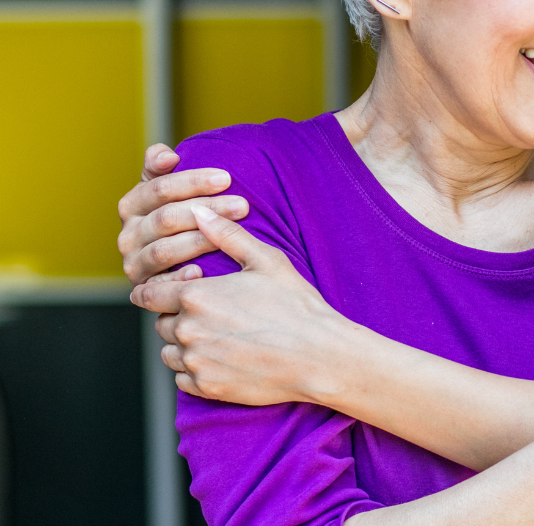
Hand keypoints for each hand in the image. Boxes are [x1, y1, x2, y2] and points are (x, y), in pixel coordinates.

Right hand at [117, 143, 247, 283]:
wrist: (173, 261)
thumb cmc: (179, 215)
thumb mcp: (168, 189)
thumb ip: (160, 168)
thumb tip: (166, 155)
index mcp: (132, 204)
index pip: (161, 189)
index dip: (193, 182)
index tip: (227, 178)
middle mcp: (128, 234)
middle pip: (167, 218)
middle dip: (207, 210)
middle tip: (243, 205)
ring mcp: (134, 262)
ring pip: (165, 250)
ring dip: (200, 241)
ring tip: (231, 234)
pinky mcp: (145, 288)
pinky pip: (160, 285)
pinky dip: (180, 277)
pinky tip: (202, 272)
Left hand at [130, 206, 348, 404]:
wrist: (319, 356)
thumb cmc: (297, 305)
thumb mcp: (266, 261)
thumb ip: (227, 235)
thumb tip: (198, 211)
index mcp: (195, 296)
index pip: (148, 293)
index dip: (156, 290)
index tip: (168, 290)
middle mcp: (187, 330)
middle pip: (160, 323)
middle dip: (177, 316)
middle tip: (210, 313)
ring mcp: (195, 362)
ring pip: (169, 351)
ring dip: (183, 344)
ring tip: (216, 336)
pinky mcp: (206, 387)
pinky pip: (182, 378)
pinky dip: (194, 369)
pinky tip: (222, 358)